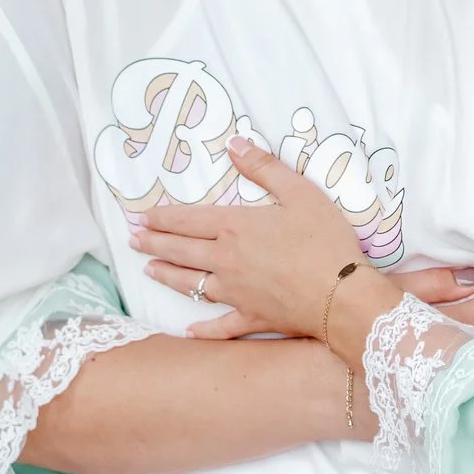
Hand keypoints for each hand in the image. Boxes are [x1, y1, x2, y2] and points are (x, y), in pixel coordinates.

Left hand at [134, 139, 398, 342]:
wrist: (340, 295)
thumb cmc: (324, 240)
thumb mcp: (301, 192)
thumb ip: (265, 168)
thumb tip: (235, 144)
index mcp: (236, 227)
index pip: (189, 220)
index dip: (163, 218)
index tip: (142, 217)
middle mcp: (226, 260)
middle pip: (181, 251)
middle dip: (154, 244)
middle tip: (133, 241)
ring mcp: (235, 292)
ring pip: (191, 285)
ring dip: (167, 276)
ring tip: (149, 270)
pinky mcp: (250, 318)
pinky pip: (220, 326)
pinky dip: (203, 328)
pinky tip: (189, 330)